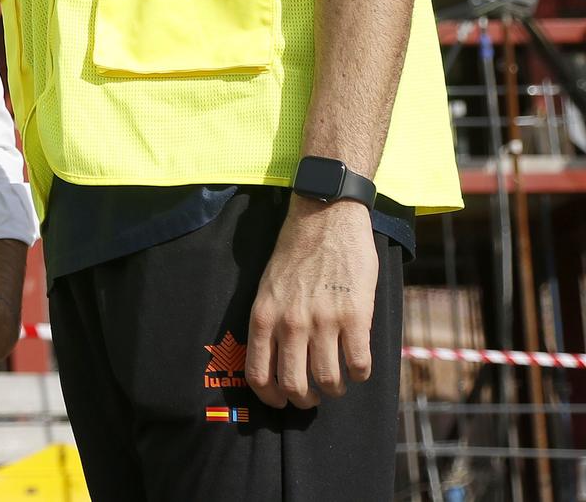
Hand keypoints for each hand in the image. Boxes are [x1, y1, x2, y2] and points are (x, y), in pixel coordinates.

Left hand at [246, 197, 376, 409]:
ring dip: (336, 389)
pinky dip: (361, 373)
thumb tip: (274, 361)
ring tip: (339, 381)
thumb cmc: (295, 253)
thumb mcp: (268, 287)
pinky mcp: (356, 316)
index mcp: (264, 316)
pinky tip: (359, 365)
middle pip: (295, 386)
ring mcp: (324, 320)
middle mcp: (290, 323)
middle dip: (305, 400)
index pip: (259, 374)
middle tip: (314, 396)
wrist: (325, 218)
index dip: (271, 398)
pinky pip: (360, 364)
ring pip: (329, 380)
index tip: (282, 402)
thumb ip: (270, 322)